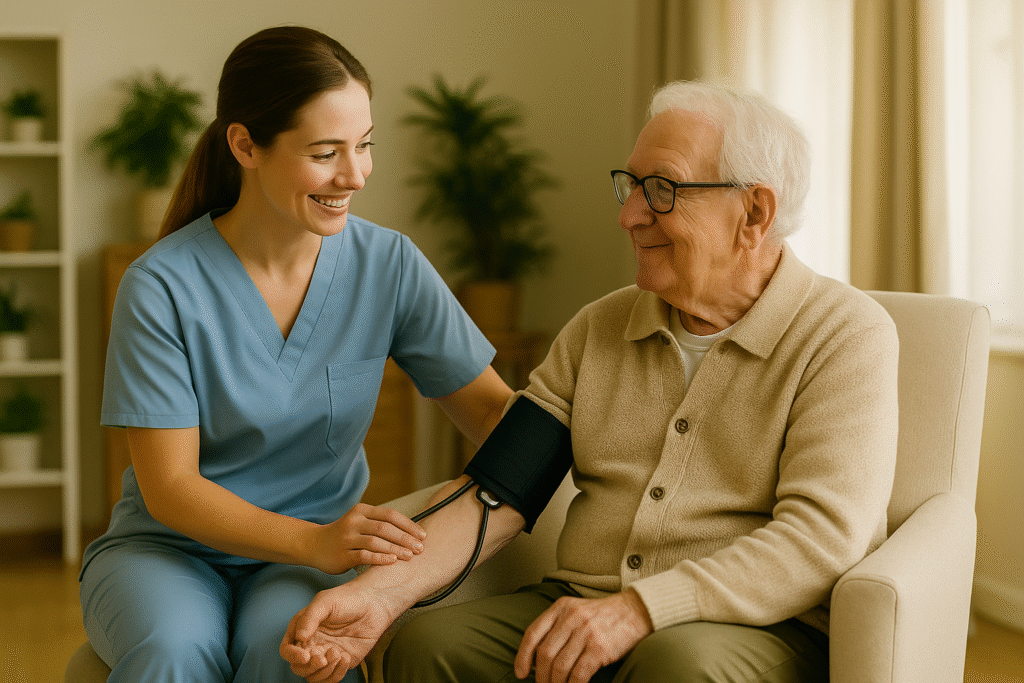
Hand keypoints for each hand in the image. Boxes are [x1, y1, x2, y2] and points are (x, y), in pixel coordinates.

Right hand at [280, 584, 398, 682]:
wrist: (374, 604)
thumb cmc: (348, 598)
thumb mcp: (325, 601)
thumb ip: (309, 618)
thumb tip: (299, 637)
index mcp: (302, 630)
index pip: (287, 650)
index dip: (292, 656)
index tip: (306, 655)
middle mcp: (312, 645)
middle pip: (299, 668)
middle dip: (310, 667)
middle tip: (323, 657)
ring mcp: (326, 655)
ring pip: (314, 677)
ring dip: (325, 671)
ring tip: (338, 653)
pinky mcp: (341, 662)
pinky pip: (332, 678)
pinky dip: (337, 673)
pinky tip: (346, 657)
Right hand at [312, 503, 425, 573]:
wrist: (314, 545)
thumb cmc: (345, 535)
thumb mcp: (360, 521)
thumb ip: (380, 523)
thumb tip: (412, 532)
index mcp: (362, 510)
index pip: (390, 515)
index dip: (408, 525)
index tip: (422, 535)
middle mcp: (354, 521)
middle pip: (385, 528)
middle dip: (406, 539)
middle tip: (420, 548)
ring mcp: (347, 538)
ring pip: (376, 542)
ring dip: (396, 549)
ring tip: (410, 556)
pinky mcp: (342, 554)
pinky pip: (364, 556)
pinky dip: (380, 559)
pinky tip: (393, 562)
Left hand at [513, 589, 653, 682]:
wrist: (635, 611)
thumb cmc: (603, 615)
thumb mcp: (576, 609)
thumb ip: (557, 626)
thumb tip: (537, 658)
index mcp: (561, 607)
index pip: (533, 633)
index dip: (522, 656)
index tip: (520, 673)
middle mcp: (571, 618)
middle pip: (545, 654)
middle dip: (541, 676)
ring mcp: (586, 633)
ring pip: (560, 666)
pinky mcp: (599, 648)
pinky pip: (578, 674)